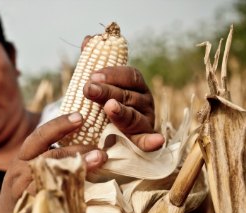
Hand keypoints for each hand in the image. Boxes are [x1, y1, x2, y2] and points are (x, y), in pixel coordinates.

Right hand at [0, 113, 107, 212]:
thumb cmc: (23, 190)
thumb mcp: (29, 169)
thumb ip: (49, 156)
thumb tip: (85, 142)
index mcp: (22, 157)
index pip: (39, 136)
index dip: (60, 125)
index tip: (81, 117)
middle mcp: (20, 172)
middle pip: (47, 155)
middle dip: (75, 149)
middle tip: (99, 150)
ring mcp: (23, 193)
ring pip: (50, 177)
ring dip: (78, 169)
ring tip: (99, 162)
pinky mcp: (31, 211)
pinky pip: (51, 200)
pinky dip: (70, 192)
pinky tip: (87, 189)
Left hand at [80, 36, 163, 151]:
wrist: (106, 133)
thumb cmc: (104, 104)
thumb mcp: (98, 84)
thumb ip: (93, 62)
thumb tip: (88, 39)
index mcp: (136, 85)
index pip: (130, 75)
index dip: (113, 74)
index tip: (93, 75)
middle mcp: (144, 101)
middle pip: (128, 95)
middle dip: (107, 91)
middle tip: (88, 89)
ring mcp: (145, 120)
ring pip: (134, 116)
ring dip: (122, 112)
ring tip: (110, 107)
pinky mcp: (143, 140)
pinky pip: (147, 141)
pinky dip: (152, 141)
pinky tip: (156, 141)